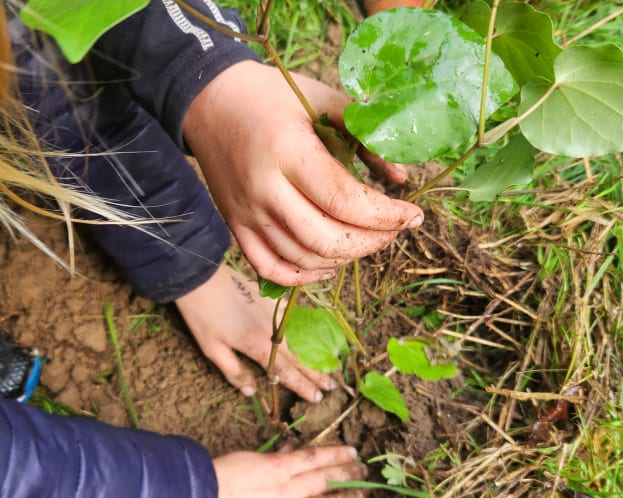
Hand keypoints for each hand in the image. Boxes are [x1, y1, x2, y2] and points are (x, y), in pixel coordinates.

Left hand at [175, 263, 333, 401]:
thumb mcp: (212, 349)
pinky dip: (302, 327)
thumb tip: (251, 391)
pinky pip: (291, 316)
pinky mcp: (270, 299)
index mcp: (257, 345)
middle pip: (297, 357)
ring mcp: (273, 312)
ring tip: (329, 363)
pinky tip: (309, 332)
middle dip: (314, 373)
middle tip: (331, 386)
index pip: (285, 372)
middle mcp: (271, 330)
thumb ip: (234, 371)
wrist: (201, 277)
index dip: (301, 385)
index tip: (316, 397)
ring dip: (313, 352)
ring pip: (298, 337)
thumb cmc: (202, 316)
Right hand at [182, 60, 423, 285]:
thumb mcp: (323, 101)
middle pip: (327, 239)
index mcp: (288, 152)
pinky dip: (303, 276)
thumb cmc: (272, 95)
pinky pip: (270, 268)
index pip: (345, 201)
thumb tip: (401, 178)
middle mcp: (265, 189)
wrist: (209, 100)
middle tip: (394, 229)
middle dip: (372, 242)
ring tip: (369, 240)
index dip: (386, 216)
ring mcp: (247, 214)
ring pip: (303, 258)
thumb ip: (365, 136)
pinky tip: (328, 264)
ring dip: (346, 258)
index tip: (413, 215)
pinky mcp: (235, 226)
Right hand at [204, 446, 365, 497]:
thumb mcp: (245, 458)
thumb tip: (290, 451)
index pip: (315, 458)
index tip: (353, 453)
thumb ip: (272, 457)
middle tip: (364, 473)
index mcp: (276, 468)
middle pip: (324, 483)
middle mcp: (284, 493)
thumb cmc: (213, 479)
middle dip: (347, 476)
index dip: (336, 455)